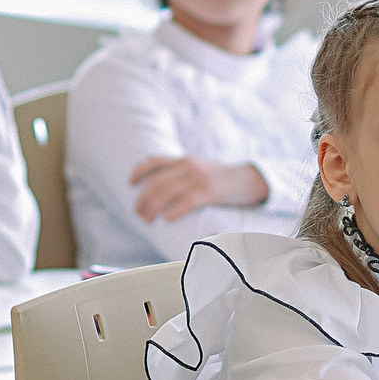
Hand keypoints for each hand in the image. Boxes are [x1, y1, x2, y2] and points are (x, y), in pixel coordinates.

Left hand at [130, 156, 266, 221]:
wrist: (248, 179)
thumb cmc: (221, 179)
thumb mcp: (200, 169)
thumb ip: (182, 173)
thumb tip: (161, 188)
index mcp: (185, 160)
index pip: (154, 160)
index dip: (139, 171)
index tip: (130, 184)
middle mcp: (189, 165)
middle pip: (157, 181)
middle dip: (143, 198)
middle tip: (138, 213)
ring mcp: (199, 178)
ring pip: (167, 192)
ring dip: (152, 207)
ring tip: (147, 219)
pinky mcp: (209, 192)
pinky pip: (186, 202)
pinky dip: (174, 211)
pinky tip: (167, 220)